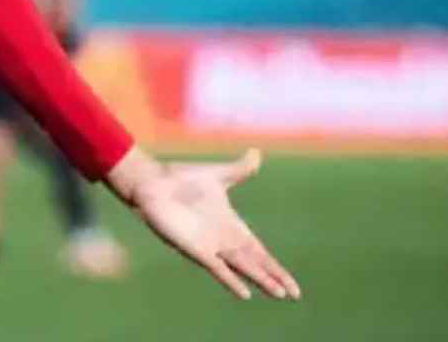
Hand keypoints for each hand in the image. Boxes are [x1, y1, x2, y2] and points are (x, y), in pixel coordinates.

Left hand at [107, 147, 299, 300]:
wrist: (153, 182)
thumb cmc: (181, 179)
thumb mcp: (218, 174)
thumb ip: (240, 169)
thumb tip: (257, 154)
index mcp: (232, 225)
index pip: (259, 251)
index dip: (275, 266)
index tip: (292, 283)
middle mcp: (223, 240)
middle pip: (255, 263)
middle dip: (274, 277)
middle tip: (294, 294)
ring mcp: (210, 246)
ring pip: (242, 268)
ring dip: (260, 280)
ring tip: (279, 293)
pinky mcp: (195, 249)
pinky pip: (217, 269)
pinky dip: (231, 280)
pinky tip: (245, 293)